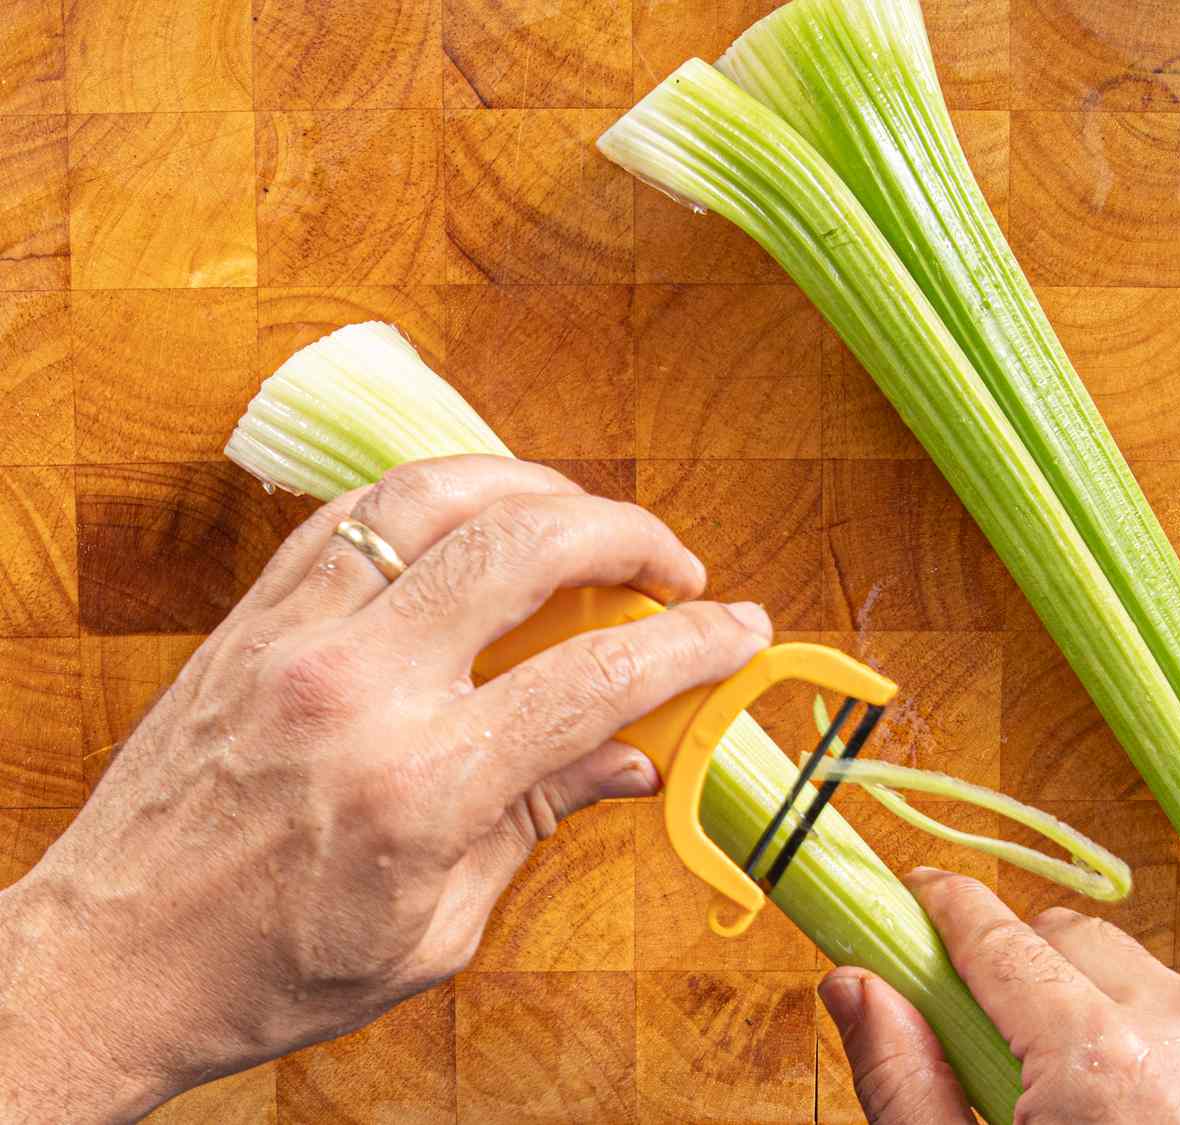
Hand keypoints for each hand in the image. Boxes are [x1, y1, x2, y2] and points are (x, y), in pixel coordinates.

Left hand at [0, 456, 772, 1121]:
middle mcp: (361, 687)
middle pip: (527, 548)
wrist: (112, 957)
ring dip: (536, 488)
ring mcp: (299, 636)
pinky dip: (437, 496)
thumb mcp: (436, 929)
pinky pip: (357, 514)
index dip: (690, 644)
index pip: (595, 680)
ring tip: (585, 518)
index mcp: (422, 786)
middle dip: (630, 537)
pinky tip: (478, 518)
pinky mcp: (256, 617)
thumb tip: (632, 759)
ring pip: (437, 496)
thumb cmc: (272, 967)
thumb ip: (538, 820)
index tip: (740, 627)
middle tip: (673, 566)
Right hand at [820, 869, 1179, 1123]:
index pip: (1001, 938)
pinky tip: (1110, 1093)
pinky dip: (1127, 1019)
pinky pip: (1168, 996)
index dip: (944, 907)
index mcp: (1103, 1064)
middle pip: (1060, 936)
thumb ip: (905, 1083)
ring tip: (1049, 1076)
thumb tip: (854, 986)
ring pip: (1117, 958)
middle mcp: (1178, 1027)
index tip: (910, 895)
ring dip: (1069, 990)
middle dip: (1008, 963)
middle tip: (971, 1025)